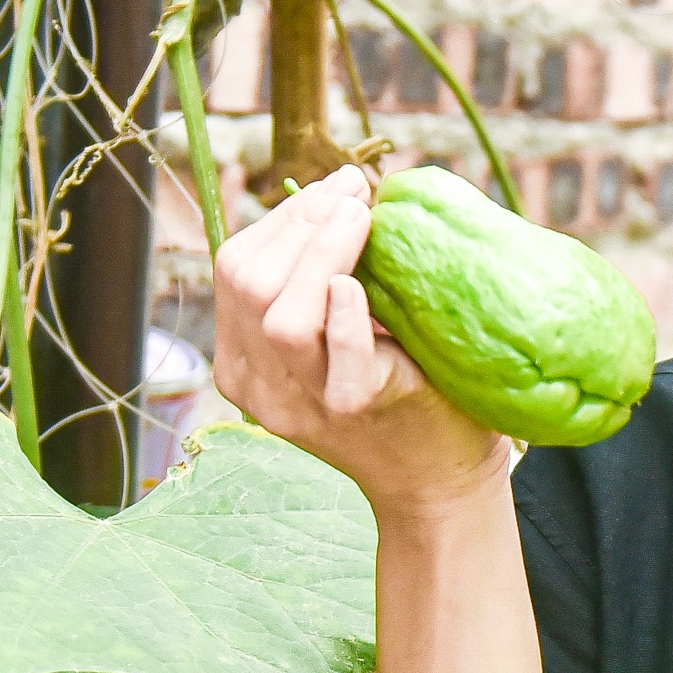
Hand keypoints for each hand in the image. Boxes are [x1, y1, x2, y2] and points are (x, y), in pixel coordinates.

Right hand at [211, 166, 506, 521]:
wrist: (438, 484)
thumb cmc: (400, 392)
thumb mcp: (337, 344)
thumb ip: (318, 287)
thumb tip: (341, 193)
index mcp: (243, 362)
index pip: (234, 270)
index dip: (281, 219)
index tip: (331, 188)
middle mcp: (259, 387)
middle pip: (247, 282)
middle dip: (299, 221)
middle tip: (352, 188)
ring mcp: (303, 404)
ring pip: (279, 316)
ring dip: (321, 250)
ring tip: (362, 215)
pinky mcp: (356, 411)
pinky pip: (336, 356)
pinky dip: (344, 314)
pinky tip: (359, 284)